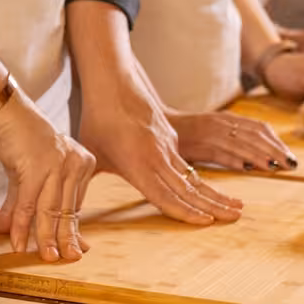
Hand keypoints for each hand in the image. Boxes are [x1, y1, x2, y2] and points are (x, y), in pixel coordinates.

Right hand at [0, 89, 96, 261]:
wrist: (5, 112)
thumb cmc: (19, 140)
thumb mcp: (29, 175)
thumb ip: (29, 207)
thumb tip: (24, 240)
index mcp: (82, 163)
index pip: (76, 203)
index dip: (73, 229)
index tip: (76, 250)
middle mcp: (74, 164)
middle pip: (67, 210)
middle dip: (65, 239)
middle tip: (64, 259)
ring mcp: (57, 166)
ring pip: (50, 210)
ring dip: (45, 237)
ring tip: (44, 257)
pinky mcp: (36, 168)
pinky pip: (28, 204)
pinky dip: (22, 226)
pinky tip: (18, 243)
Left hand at [79, 104, 242, 225]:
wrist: (113, 81)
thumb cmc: (97, 120)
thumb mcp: (88, 155)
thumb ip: (81, 186)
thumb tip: (65, 211)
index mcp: (137, 163)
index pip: (164, 194)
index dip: (184, 211)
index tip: (206, 222)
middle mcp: (157, 156)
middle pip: (188, 188)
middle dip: (214, 206)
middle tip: (237, 218)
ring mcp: (168, 146)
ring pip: (193, 177)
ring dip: (215, 194)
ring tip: (238, 207)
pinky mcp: (171, 138)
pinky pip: (187, 165)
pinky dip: (202, 181)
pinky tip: (214, 194)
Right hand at [170, 112, 296, 172]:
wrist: (158, 127)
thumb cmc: (189, 134)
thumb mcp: (215, 131)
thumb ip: (235, 139)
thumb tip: (258, 157)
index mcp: (227, 119)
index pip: (259, 128)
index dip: (277, 142)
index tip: (290, 156)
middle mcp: (222, 124)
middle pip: (255, 136)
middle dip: (275, 150)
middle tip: (291, 165)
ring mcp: (211, 134)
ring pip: (241, 144)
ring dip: (260, 156)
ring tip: (276, 168)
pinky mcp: (200, 145)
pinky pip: (221, 153)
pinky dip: (235, 160)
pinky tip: (248, 168)